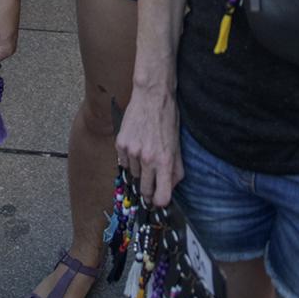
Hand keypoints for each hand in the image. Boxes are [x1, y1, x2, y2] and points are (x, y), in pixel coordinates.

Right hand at [115, 86, 183, 206]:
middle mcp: (148, 159)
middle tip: (151, 180)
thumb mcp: (177, 145)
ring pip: (134, 176)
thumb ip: (176, 169)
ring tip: (145, 154)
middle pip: (145, 191)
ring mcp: (132, 152)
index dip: (160, 201)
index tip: (159, 198)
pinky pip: (123, 163)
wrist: (152, 96)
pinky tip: (136, 146)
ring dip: (139, 170)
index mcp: (165, 161)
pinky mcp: (121, 144)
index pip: (161, 197)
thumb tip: (171, 188)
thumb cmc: (168, 118)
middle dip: (149, 189)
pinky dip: (129, 159)